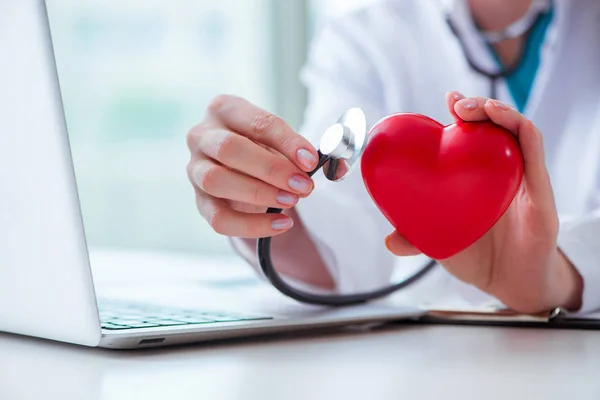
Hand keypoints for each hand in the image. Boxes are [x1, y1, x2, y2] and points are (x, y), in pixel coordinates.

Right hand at [186, 95, 319, 237]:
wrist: (239, 168)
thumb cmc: (261, 147)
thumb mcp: (278, 140)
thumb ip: (299, 150)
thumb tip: (330, 165)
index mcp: (224, 109)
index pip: (257, 122)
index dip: (287, 142)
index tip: (310, 160)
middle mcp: (202, 136)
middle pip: (230, 149)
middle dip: (271, 169)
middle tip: (303, 185)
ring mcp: (194, 169)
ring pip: (216, 181)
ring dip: (259, 193)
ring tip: (291, 202)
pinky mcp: (198, 201)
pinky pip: (218, 218)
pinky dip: (251, 226)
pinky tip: (280, 225)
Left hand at [385, 92, 582, 313]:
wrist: (510, 285)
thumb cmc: (479, 258)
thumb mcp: (441, 244)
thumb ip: (416, 238)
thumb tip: (389, 240)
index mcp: (481, 178)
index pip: (475, 136)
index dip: (464, 114)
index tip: (448, 100)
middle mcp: (504, 174)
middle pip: (497, 128)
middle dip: (478, 107)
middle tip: (457, 103)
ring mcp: (525, 182)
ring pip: (519, 134)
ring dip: (500, 113)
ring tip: (478, 107)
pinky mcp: (542, 197)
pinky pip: (535, 157)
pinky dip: (522, 133)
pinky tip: (504, 122)